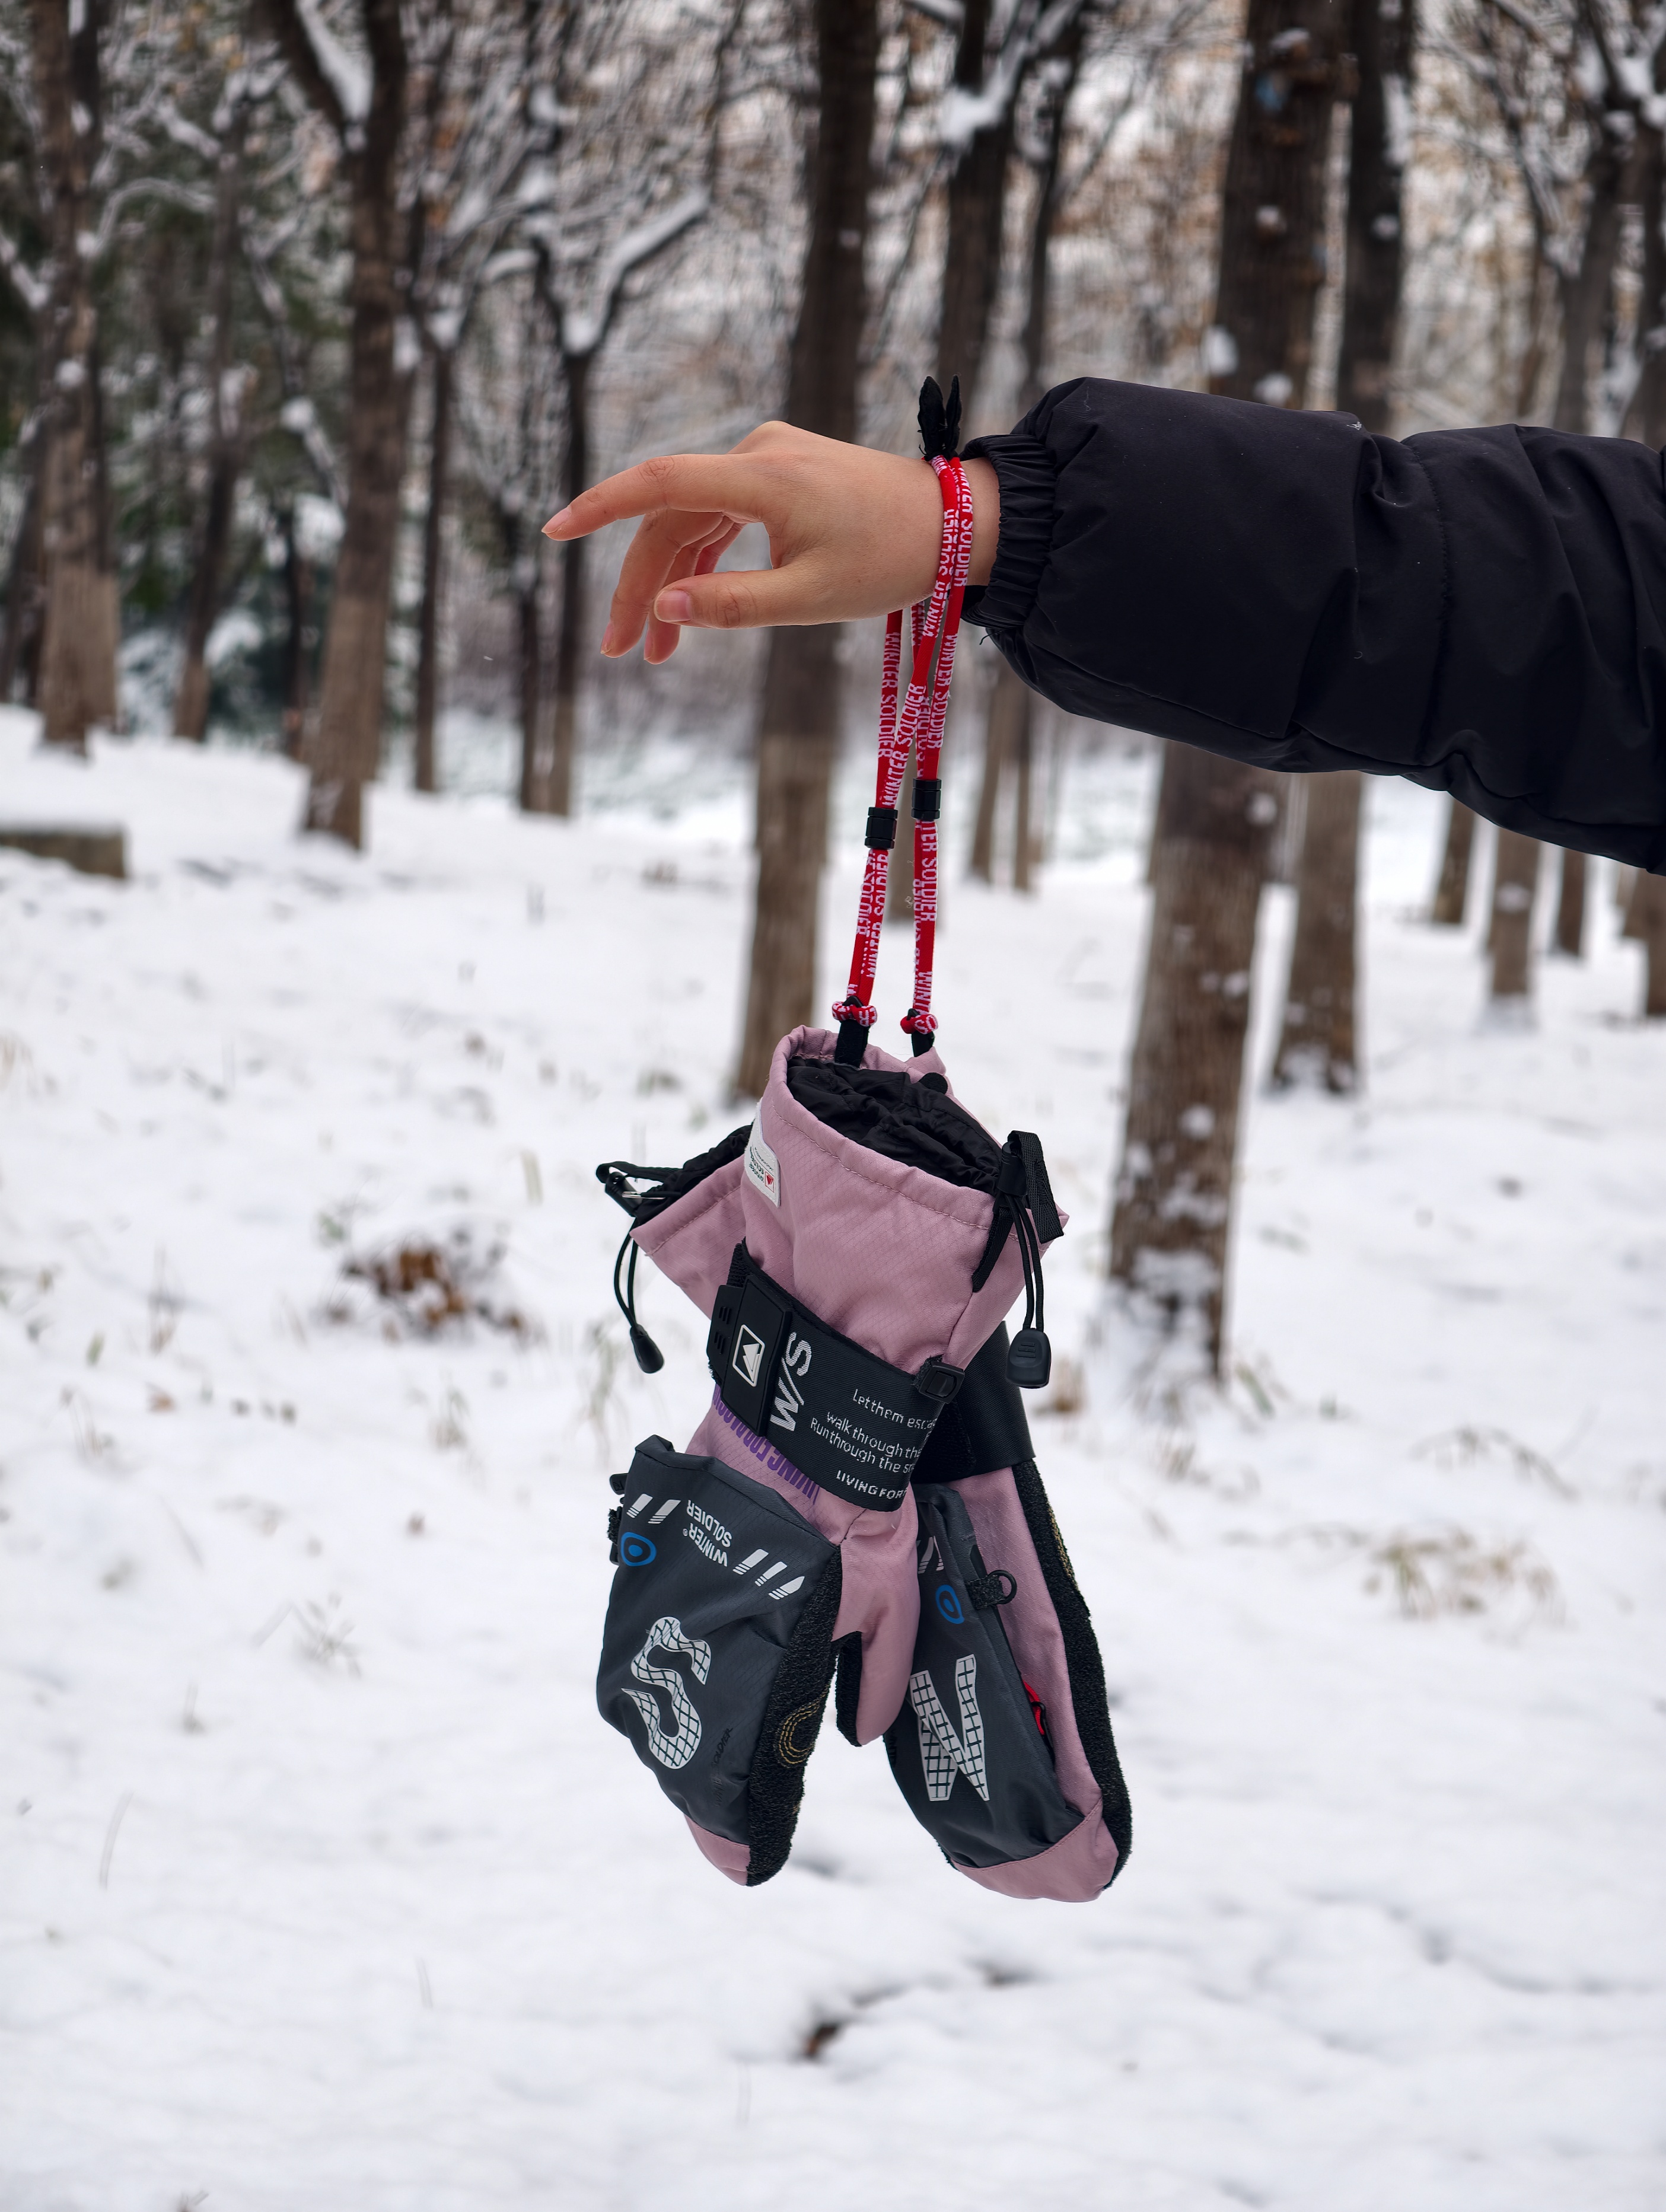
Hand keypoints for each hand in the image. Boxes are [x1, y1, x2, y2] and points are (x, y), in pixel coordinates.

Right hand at [542, 420, 999, 663]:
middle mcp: (758, 454)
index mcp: (761, 476)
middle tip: (621, 651)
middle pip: (672, 518)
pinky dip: (705, 562)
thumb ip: (733, 604)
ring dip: (671, 582)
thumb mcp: (811, 596)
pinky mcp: (784, 474)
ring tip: (654, 652)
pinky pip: (724, 516)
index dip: (599, 507)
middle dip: (641, 585)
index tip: (554, 531)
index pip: (658, 484)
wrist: (959, 524)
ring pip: (696, 521)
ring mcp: (770, 460)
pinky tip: (690, 608)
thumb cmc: (892, 559)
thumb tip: (664, 608)